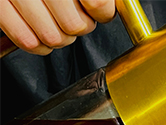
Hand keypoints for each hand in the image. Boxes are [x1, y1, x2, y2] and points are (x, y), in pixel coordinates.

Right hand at [0, 0, 114, 54]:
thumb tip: (103, 8)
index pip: (97, 3)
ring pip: (54, 37)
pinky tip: (42, 37)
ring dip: (60, 37)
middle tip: (76, 17)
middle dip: (80, 26)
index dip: (102, 12)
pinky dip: (39, 46)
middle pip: (76, 25)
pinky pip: (27, 40)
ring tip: (57, 25)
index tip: (99, 12)